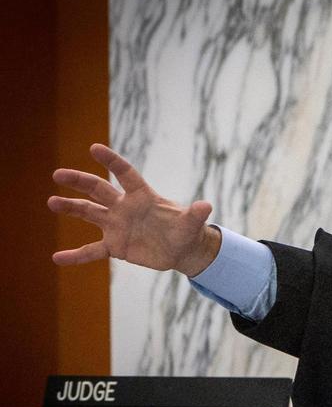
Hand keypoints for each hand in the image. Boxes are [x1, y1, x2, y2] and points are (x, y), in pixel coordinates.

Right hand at [48, 144, 220, 275]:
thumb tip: (206, 205)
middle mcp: (124, 207)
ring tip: (51, 202)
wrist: (181, 250)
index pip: (125, 174)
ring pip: (89, 213)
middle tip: (58, 174)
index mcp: (142, 196)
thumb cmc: (186, 230)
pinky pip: (92, 250)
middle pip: (98, 190)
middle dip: (79, 181)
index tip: (95, 148)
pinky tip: (57, 258)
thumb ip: (195, 214)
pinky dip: (76, 255)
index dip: (111, 161)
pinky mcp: (115, 245)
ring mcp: (117, 225)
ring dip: (70, 208)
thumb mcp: (191, 223)